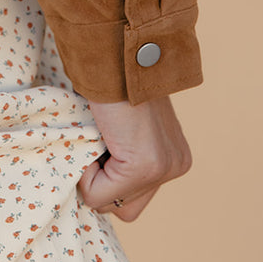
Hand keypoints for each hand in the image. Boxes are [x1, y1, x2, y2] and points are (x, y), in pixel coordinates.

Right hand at [77, 93, 191, 221]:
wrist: (113, 52)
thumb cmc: (109, 84)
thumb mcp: (125, 128)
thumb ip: (123, 155)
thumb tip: (96, 179)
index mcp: (175, 158)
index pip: (133, 198)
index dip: (107, 175)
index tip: (107, 140)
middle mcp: (177, 166)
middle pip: (125, 208)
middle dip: (103, 184)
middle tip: (101, 144)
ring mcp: (164, 167)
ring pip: (110, 204)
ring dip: (93, 177)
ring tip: (100, 139)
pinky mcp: (145, 166)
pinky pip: (98, 194)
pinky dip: (84, 172)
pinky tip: (96, 137)